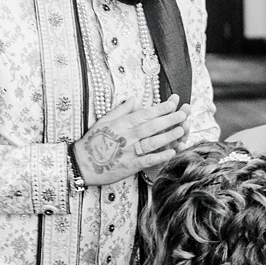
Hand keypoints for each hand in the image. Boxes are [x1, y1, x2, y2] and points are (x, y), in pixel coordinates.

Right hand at [72, 98, 189, 186]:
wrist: (81, 164)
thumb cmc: (93, 141)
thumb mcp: (104, 121)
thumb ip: (121, 110)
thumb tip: (135, 98)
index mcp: (121, 124)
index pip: (144, 114)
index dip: (160, 108)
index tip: (173, 104)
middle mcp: (127, 136)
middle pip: (152, 126)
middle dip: (169, 119)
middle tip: (184, 114)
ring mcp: (129, 151)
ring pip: (153, 142)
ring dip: (168, 136)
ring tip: (181, 130)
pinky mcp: (130, 166)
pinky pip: (148, 160)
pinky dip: (161, 156)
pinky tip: (173, 152)